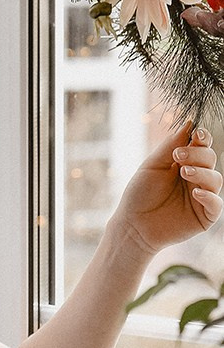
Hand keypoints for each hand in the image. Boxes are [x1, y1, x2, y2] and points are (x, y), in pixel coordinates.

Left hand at [111, 122, 222, 256]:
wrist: (133, 225)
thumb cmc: (140, 194)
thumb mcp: (152, 166)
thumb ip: (170, 145)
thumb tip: (189, 123)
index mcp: (185, 164)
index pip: (202, 146)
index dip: (203, 138)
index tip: (197, 134)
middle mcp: (197, 178)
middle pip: (210, 158)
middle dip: (197, 154)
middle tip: (178, 156)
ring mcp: (202, 196)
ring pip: (216, 179)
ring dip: (202, 172)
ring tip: (184, 172)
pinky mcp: (205, 216)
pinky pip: (216, 204)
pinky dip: (209, 196)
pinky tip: (195, 192)